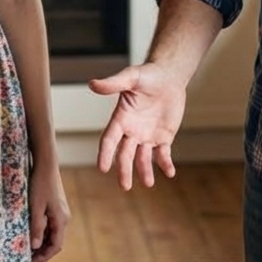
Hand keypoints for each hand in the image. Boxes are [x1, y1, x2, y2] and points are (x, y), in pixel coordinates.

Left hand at [29, 161, 70, 261]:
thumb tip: (36, 246)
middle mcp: (63, 217)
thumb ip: (37, 227)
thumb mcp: (36, 207)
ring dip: (41, 242)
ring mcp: (60, 212)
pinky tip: (30, 232)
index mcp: (61, 220)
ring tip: (26, 247)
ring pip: (51, 233)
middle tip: (26, 258)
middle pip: (54, 241)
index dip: (44, 257)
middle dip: (41, 252)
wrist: (45, 164)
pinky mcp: (55, 206)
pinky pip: (49, 225)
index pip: (55, 246)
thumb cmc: (41, 184)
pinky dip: (41, 232)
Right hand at [90, 62, 185, 189]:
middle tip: (124, 186)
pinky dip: (165, 164)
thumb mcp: (131, 77)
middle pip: (125, 155)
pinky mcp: (163, 138)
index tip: (102, 168)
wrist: (169, 77)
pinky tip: (170, 173)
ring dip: (145, 171)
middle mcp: (132, 131)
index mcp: (121, 119)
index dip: (105, 154)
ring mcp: (147, 136)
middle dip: (124, 170)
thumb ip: (113, 83)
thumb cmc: (148, 75)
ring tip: (148, 183)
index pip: (109, 140)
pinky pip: (163, 155)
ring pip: (143, 158)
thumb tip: (92, 84)